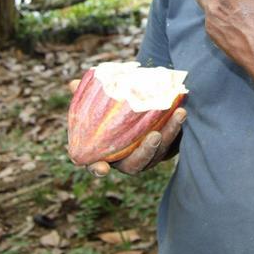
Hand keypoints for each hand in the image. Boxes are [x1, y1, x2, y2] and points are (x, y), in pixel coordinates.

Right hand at [68, 79, 186, 176]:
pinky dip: (178, 130)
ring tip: (179, 113)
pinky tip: (181, 111)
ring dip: (170, 134)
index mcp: (106, 153)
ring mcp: (148, 157)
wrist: (141, 108)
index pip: (97, 165)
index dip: (97, 168)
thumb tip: (72, 84)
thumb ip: (88, 95)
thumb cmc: (113, 109)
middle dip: (145, 152)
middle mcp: (127, 159)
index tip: (101, 168)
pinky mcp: (165, 150)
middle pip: (135, 165)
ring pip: (159, 154)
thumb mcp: (100, 102)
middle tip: (154, 136)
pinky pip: (174, 145)